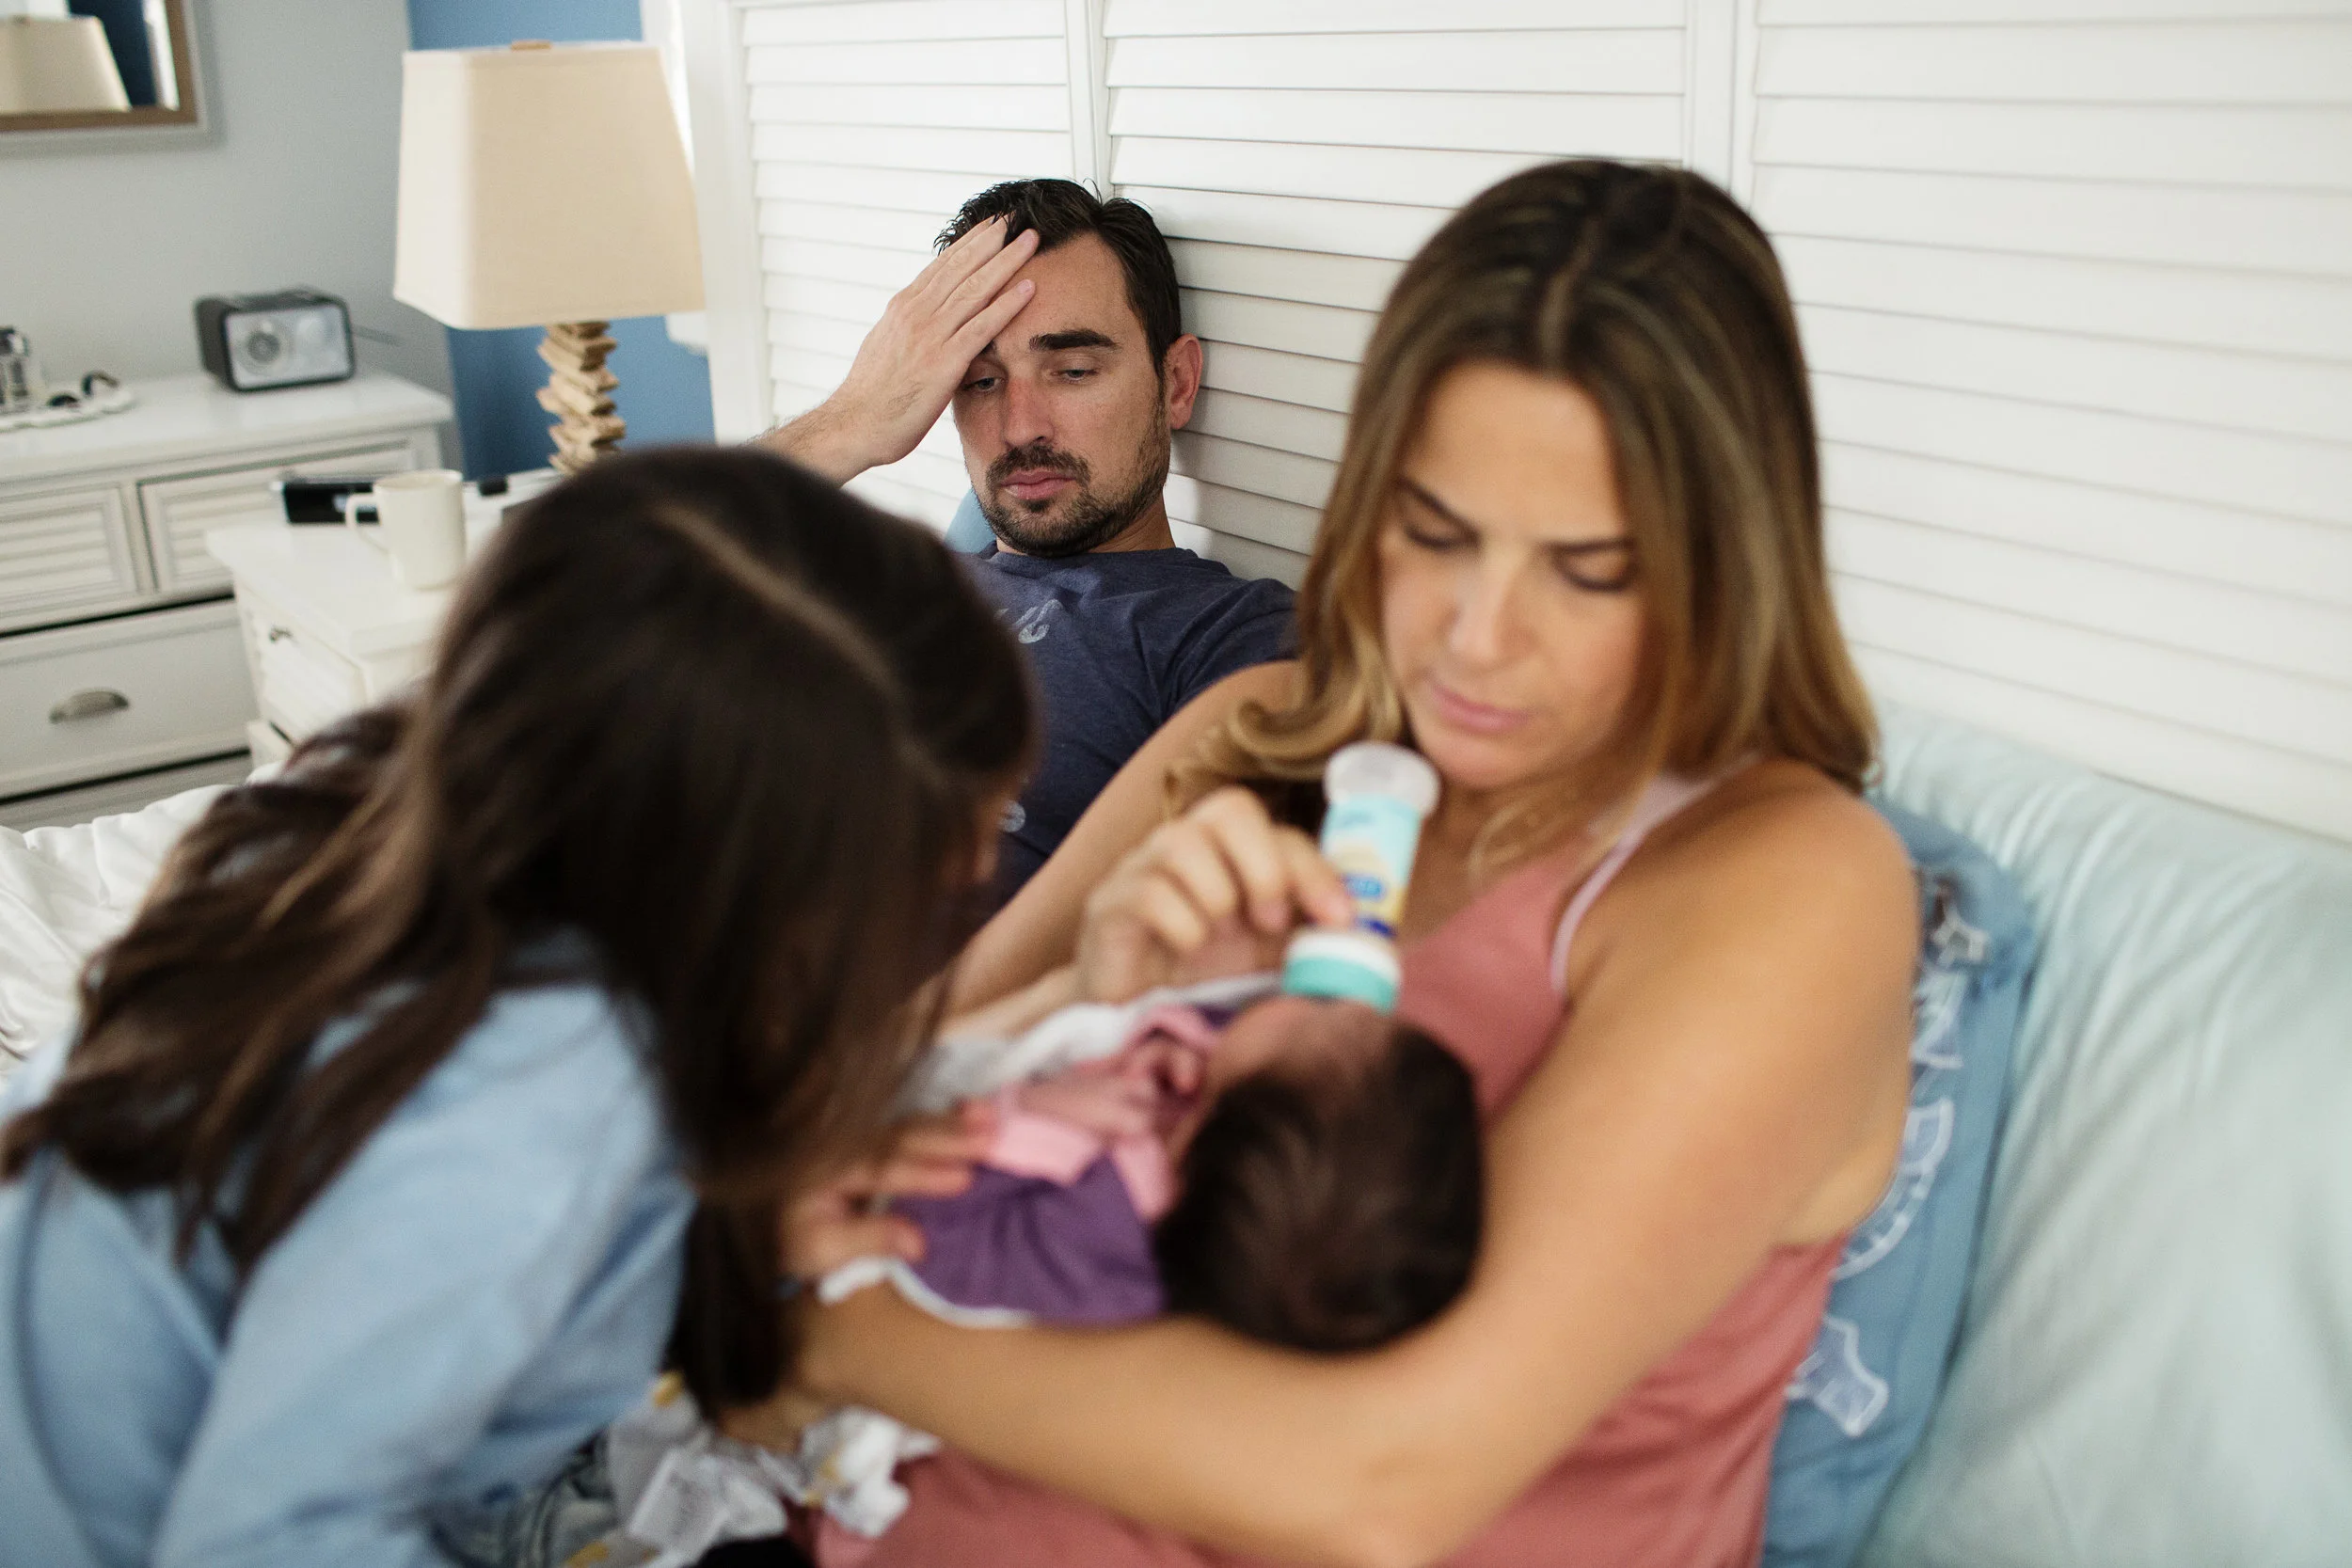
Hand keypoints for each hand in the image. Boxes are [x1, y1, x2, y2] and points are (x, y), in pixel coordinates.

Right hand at [764, 216, 1040, 481]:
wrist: (853, 425)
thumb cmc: (871, 396)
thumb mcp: (888, 348)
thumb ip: (910, 329)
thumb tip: (923, 319)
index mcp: (903, 308)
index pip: (942, 266)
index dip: (970, 243)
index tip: (991, 225)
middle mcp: (916, 313)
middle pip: (961, 267)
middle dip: (991, 239)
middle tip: (1017, 217)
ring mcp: (930, 336)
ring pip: (975, 288)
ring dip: (1006, 261)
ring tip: (1030, 240)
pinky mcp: (943, 363)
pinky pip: (981, 327)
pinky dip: (1006, 305)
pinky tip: (1028, 289)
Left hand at [780, 1101, 996, 1279]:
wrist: (771, 1222)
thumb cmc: (797, 1240)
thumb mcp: (822, 1250)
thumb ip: (868, 1240)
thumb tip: (919, 1243)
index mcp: (829, 1168)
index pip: (882, 1169)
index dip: (923, 1174)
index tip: (964, 1180)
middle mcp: (847, 1143)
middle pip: (901, 1136)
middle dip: (947, 1137)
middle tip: (990, 1140)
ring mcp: (862, 1134)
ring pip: (910, 1124)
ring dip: (953, 1122)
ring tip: (990, 1121)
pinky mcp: (876, 1136)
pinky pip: (912, 1122)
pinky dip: (946, 1116)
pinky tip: (974, 1109)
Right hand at [1076, 787, 1353, 1002]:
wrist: (1134, 1008)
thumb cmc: (1206, 968)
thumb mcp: (1271, 949)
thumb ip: (1312, 931)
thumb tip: (1373, 931)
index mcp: (1229, 848)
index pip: (1277, 829)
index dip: (1315, 869)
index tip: (1339, 918)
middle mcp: (1185, 842)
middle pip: (1230, 809)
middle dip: (1264, 868)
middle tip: (1269, 921)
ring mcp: (1142, 866)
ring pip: (1182, 843)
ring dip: (1218, 896)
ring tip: (1218, 935)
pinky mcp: (1109, 902)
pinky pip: (1150, 893)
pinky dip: (1182, 925)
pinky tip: (1185, 948)